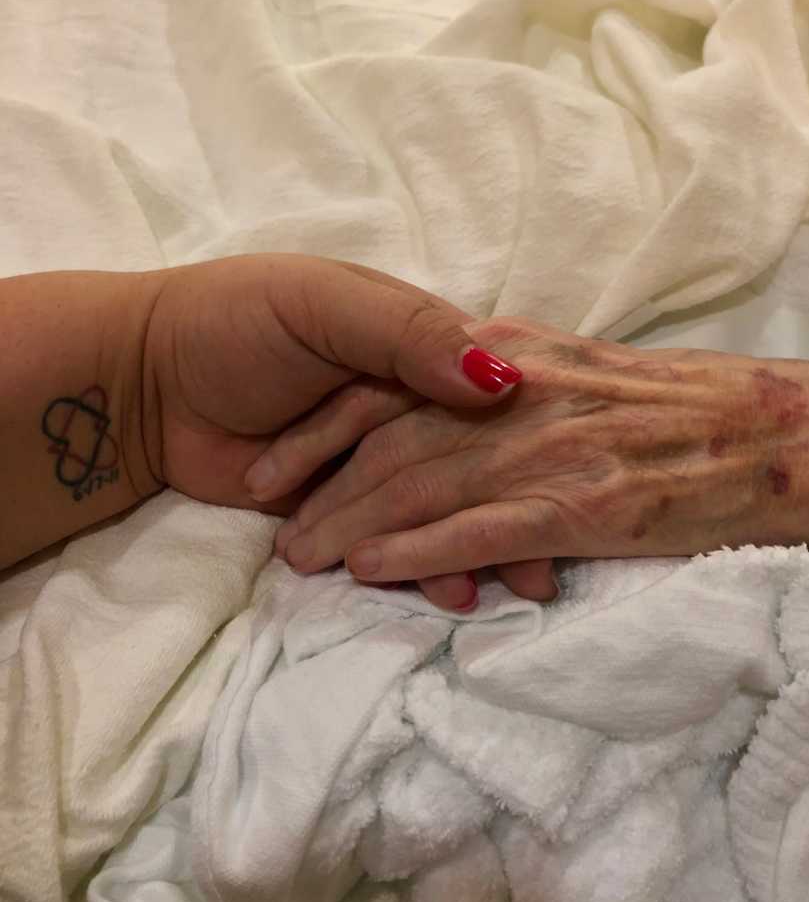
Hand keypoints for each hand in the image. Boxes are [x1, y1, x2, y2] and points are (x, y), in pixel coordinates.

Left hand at [141, 255, 532, 606]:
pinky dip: (419, 567)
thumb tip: (500, 382)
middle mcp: (404, 406)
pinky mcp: (333, 507)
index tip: (572, 481)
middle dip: (500, 512)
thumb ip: (407, 335)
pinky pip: (389, 542)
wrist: (142, 377)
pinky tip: (452, 594)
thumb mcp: (325, 307)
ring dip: (468, 551)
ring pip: (434, 511)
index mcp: (414, 347)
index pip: (482, 398)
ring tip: (499, 593)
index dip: (523, 439)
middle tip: (537, 568)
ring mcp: (369, 461)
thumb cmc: (237, 324)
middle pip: (466, 466)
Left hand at [273, 317, 808, 588]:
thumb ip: (503, 378)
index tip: (275, 469)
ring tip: (304, 562)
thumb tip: (433, 411)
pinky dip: (421, 547)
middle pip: (393, 442)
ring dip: (354, 526)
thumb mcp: (574, 366)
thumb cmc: (670, 402)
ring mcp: (547, 446)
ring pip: (423, 485)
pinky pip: (481, 526)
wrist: (767, 426)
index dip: (321, 429)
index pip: (387, 386)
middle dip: (324, 490)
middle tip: (282, 538)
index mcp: (509, 351)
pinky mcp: (581, 500)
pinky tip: (376, 570)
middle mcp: (515, 391)